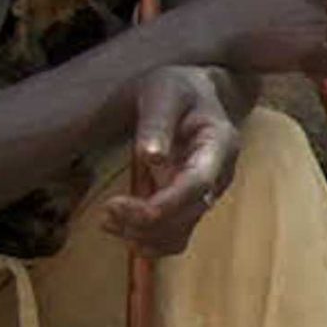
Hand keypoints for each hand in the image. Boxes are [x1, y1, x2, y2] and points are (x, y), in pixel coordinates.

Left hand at [104, 67, 240, 255]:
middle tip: (106, 210)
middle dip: (146, 221)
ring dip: (144, 235)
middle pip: (189, 215)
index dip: (165, 202)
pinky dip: (146, 239)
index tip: (122, 206)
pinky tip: (119, 226)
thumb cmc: (178, 87)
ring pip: (181, 234)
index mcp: (219, 145)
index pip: (198, 184)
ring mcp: (205, 194)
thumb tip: (150, 157)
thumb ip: (158, 122)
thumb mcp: (165, 91)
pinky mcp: (188, 204)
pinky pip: (173, 236)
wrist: (193, 92)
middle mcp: (219, 176)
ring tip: (108, 220)